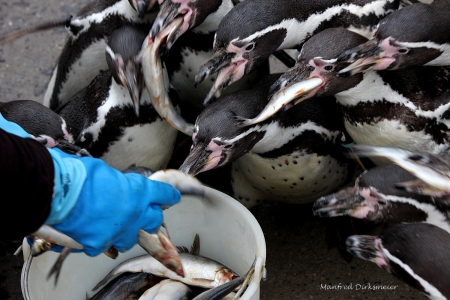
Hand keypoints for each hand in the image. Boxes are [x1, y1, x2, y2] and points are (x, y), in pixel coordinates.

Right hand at [49, 150, 180, 255]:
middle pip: (154, 221)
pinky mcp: (99, 244)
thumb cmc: (80, 176)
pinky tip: (92, 233)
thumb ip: (119, 182)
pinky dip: (100, 240)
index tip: (171, 197)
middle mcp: (134, 214)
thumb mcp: (106, 171)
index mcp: (139, 192)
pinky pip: (105, 246)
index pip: (164, 195)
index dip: (168, 196)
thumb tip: (119, 186)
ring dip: (127, 231)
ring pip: (131, 238)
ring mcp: (118, 232)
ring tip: (116, 225)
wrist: (57, 192)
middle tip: (142, 212)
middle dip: (150, 217)